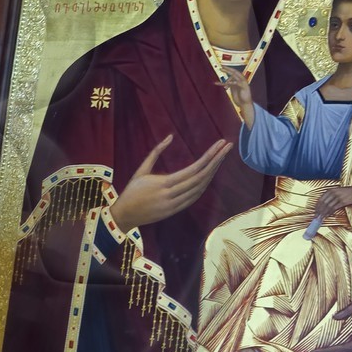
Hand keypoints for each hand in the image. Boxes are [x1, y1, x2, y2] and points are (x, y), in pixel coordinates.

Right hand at [108, 134, 230, 232]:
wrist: (124, 215)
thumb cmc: (131, 191)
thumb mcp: (141, 169)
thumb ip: (155, 152)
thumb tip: (170, 137)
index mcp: (163, 183)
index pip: (193, 170)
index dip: (208, 157)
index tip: (219, 145)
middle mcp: (172, 195)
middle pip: (201, 178)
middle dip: (216, 161)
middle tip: (227, 147)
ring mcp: (175, 205)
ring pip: (201, 189)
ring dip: (213, 173)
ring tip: (221, 158)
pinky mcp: (175, 211)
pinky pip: (194, 198)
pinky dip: (204, 186)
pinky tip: (210, 176)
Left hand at [218, 69, 254, 125]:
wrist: (245, 104)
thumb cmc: (239, 97)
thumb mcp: (233, 89)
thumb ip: (230, 85)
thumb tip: (224, 83)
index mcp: (239, 80)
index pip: (233, 73)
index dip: (228, 69)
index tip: (222, 68)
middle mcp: (242, 80)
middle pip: (235, 72)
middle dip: (228, 70)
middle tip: (221, 68)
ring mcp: (243, 83)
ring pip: (235, 77)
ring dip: (228, 79)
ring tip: (223, 82)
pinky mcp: (244, 87)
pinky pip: (237, 83)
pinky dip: (232, 82)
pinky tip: (227, 84)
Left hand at [313, 185, 351, 219]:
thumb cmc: (347, 192)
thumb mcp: (336, 192)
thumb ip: (330, 197)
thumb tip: (323, 206)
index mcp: (330, 190)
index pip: (321, 199)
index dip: (317, 207)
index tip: (315, 212)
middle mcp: (333, 193)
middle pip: (323, 204)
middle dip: (319, 211)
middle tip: (316, 217)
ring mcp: (338, 197)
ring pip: (328, 206)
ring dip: (323, 213)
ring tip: (320, 218)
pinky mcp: (343, 201)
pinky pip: (334, 208)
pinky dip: (330, 212)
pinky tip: (327, 216)